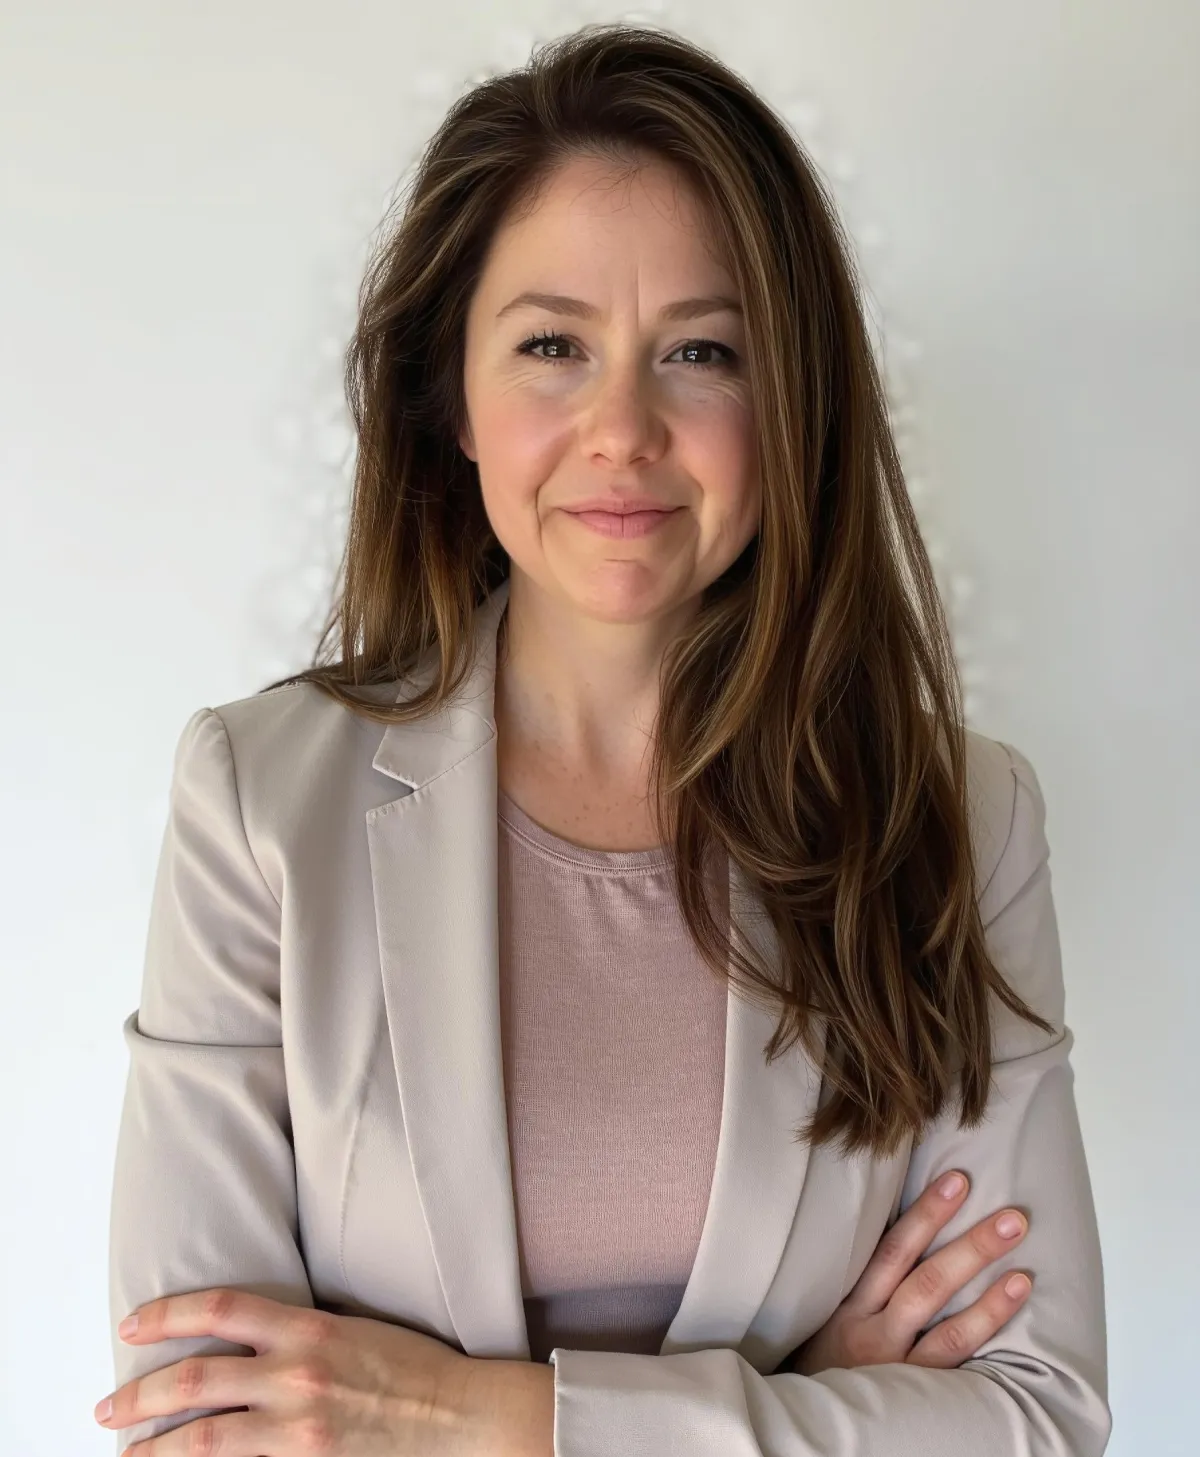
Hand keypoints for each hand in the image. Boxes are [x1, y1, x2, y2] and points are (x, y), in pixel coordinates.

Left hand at [94, 1287, 488, 1454]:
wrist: (458, 1416)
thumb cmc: (411, 1367)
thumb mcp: (350, 1327)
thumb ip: (296, 1330)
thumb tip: (244, 1335)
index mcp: (307, 1329)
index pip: (219, 1308)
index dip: (167, 1314)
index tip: (132, 1326)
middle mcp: (295, 1376)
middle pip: (194, 1378)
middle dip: (139, 1395)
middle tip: (107, 1408)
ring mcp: (298, 1429)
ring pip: (201, 1438)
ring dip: (154, 1447)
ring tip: (126, 1452)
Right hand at [789, 1170, 1031, 1373]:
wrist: (806, 1420)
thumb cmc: (824, 1363)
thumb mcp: (826, 1316)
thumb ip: (860, 1281)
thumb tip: (905, 1230)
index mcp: (850, 1304)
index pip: (891, 1250)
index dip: (926, 1214)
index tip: (957, 1181)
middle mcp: (873, 1332)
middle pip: (925, 1281)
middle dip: (970, 1246)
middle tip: (1011, 1217)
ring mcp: (897, 1367)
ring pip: (945, 1325)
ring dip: (987, 1293)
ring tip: (1023, 1265)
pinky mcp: (916, 1396)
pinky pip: (955, 1364)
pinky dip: (984, 1334)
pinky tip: (1010, 1310)